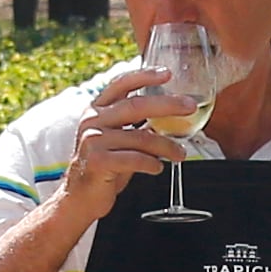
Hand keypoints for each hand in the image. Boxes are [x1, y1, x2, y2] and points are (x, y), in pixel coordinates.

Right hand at [49, 63, 187, 229]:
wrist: (80, 198)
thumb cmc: (105, 167)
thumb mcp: (118, 139)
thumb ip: (135, 125)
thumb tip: (171, 114)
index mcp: (97, 110)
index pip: (121, 84)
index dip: (144, 75)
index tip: (167, 73)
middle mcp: (92, 121)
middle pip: (135, 106)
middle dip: (167, 105)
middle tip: (190, 107)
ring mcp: (92, 140)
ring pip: (140, 137)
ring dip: (166, 146)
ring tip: (180, 154)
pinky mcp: (97, 161)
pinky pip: (135, 159)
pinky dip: (152, 164)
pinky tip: (159, 167)